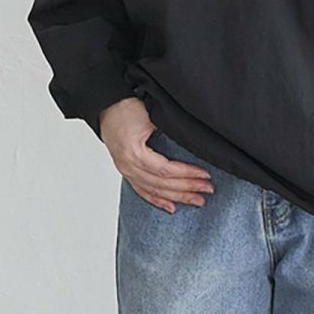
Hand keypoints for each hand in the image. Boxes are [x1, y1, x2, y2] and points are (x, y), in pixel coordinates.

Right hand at [98, 98, 214, 212]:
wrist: (106, 106)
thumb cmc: (126, 108)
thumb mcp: (152, 116)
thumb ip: (170, 132)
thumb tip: (194, 144)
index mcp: (134, 153)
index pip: (166, 170)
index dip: (187, 174)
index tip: (204, 175)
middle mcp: (128, 165)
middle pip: (162, 184)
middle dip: (187, 189)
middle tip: (207, 190)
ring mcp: (126, 171)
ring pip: (154, 191)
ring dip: (177, 197)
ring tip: (196, 200)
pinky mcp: (126, 171)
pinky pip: (142, 191)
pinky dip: (157, 200)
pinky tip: (171, 207)